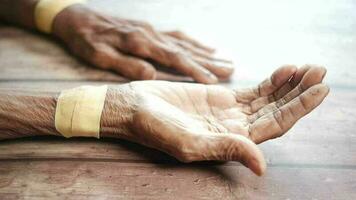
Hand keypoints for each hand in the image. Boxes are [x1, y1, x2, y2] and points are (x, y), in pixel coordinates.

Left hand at [53, 5, 233, 82]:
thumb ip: (125, 64)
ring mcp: (153, 31)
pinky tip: (205, 46)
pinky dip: (194, 42)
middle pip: (185, 49)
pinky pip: (177, 35)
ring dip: (206, 52)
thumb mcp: (98, 55)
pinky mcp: (151, 29)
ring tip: (225, 60)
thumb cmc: (86, 40)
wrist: (78, 18)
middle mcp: (151, 35)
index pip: (173, 58)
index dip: (194, 70)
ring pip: (185, 42)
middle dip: (209, 61)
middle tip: (231, 69)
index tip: (213, 81)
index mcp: (139, 43)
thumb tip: (151, 75)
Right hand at [102, 65, 328, 175]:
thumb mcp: (190, 143)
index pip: (275, 125)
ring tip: (311, 68)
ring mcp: (231, 112)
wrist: (138, 109)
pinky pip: (254, 89)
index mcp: (233, 142)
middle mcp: (237, 129)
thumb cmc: (157, 129)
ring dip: (290, 85)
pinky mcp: (223, 97)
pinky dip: (271, 80)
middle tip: (321, 73)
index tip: (319, 91)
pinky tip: (285, 69)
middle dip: (300, 93)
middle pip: (277, 111)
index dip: (298, 109)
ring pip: (269, 99)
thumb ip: (226, 149)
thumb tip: (262, 166)